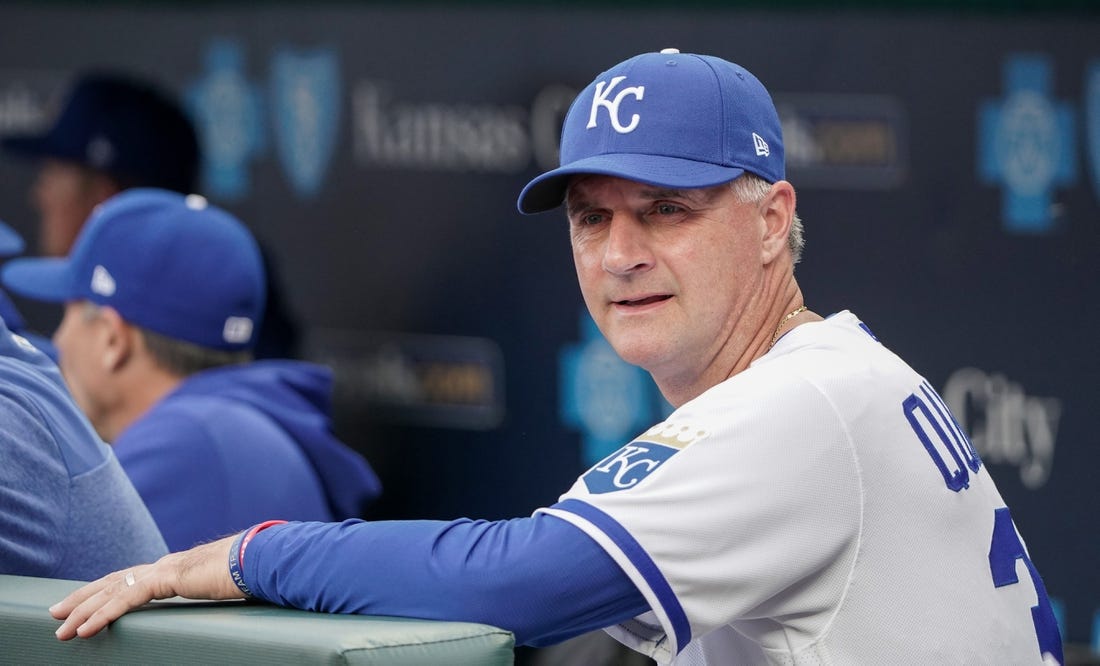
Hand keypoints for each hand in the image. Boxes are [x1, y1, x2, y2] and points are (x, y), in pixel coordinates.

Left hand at [50, 535, 244, 639]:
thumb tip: (219, 598)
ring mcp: (164, 569)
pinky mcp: (166, 578)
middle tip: (56, 612)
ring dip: (83, 610)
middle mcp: (164, 565)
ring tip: (61, 628)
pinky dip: (102, 615)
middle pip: (113, 581)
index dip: (105, 591)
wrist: (262, 557)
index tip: (85, 604)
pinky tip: (85, 629)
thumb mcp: (223, 588)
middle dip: (82, 598)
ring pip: (112, 590)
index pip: (131, 579)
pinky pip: (126, 599)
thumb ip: (209, 593)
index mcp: (176, 569)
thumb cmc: (250, 572)